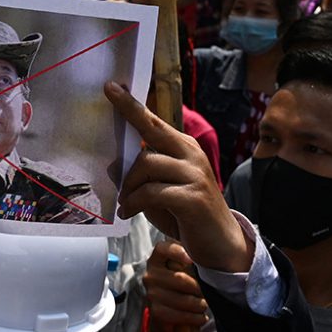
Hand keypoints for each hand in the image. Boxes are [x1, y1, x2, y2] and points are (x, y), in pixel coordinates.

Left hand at [105, 82, 252, 272]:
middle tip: (114, 155)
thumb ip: (143, 175)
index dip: (130, 104)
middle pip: (150, 134)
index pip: (153, 121)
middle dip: (127, 133)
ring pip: (146, 165)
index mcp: (184, 147)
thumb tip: (112, 165)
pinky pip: (151, 192)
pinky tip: (128, 213)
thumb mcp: (161, 190)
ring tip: (125, 204)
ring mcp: (194, 174)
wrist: (221, 244)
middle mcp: (191, 154)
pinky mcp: (193, 198)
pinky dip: (134, 203)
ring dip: (128, 187)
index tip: (110, 87)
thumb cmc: (187, 214)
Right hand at [143, 239, 207, 331]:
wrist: (167, 308)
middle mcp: (151, 274)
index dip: (176, 252)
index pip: (163, 249)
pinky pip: (180, 315)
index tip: (191, 260)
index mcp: (157, 258)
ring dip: (199, 305)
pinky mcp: (155, 311)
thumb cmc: (181, 282)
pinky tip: (201, 317)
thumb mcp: (183, 266)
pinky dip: (195, 318)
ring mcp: (151, 293)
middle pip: (180, 279)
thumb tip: (209, 257)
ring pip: (183, 300)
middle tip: (208, 293)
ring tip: (204, 305)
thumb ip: (191, 258)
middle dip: (199, 288)